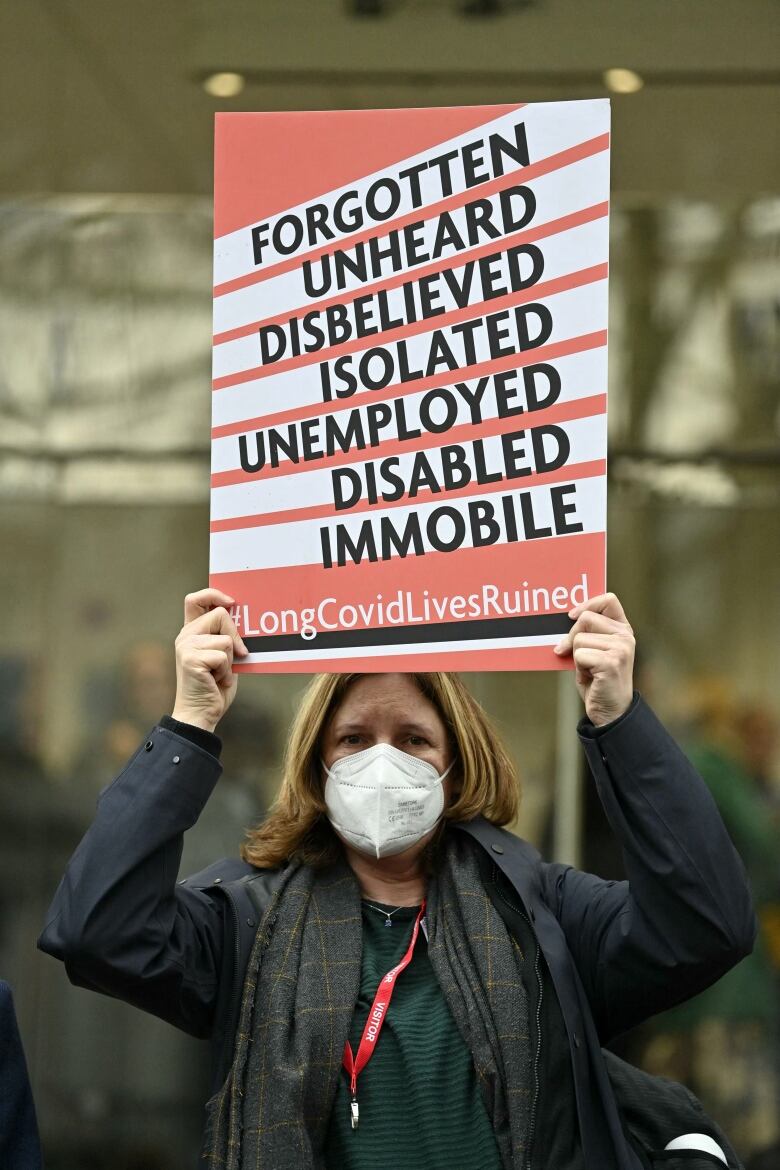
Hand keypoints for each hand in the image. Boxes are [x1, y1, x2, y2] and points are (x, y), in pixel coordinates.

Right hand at [171, 589, 248, 732]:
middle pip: (219, 614)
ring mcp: (186, 647)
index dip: (214, 594)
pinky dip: (227, 671)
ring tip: (220, 674)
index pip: (195, 599)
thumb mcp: (223, 657)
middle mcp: (185, 636)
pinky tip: (218, 681)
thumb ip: (226, 637)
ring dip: (231, 660)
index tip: (232, 603)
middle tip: (238, 655)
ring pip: (225, 639)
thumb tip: (244, 619)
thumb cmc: (215, 687)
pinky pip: (223, 656)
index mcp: (191, 632)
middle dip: (235, 635)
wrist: (201, 714)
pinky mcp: (190, 659)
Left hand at [553, 593, 634, 725]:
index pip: (608, 600)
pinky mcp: (611, 662)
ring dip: (576, 657)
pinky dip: (578, 669)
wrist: (610, 711)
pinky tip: (590, 678)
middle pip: (585, 618)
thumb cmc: (598, 680)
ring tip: (589, 670)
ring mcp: (621, 649)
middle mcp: (625, 637)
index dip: (587, 604)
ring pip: (579, 639)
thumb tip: (565, 618)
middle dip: (572, 637)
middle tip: (574, 656)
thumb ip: (587, 633)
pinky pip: (579, 655)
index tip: (572, 616)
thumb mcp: (594, 651)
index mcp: (623, 630)